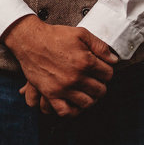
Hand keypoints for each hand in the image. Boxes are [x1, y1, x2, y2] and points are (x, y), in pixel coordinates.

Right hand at [2, 16, 116, 116]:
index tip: (101, 69)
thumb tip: (114, 59)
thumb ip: (100, 45)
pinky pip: (66, 111)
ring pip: (87, 103)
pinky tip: (75, 103)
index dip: (107, 71)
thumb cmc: (55, 35)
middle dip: (100, 85)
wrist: (30, 40)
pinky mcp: (51, 94)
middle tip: (95, 80)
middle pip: (100, 90)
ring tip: (87, 91)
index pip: (108, 74)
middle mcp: (76, 77)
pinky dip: (73, 111)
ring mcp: (63, 87)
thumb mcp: (81, 33)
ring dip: (90, 98)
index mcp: (86, 61)